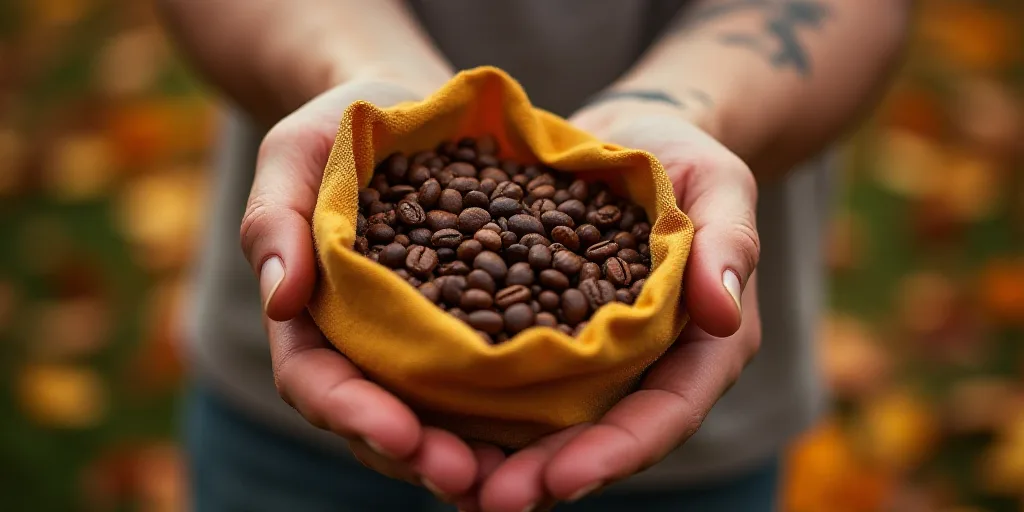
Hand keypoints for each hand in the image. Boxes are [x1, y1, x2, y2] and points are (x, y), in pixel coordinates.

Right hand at [239, 79, 485, 499]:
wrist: (403, 112)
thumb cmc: (337, 132)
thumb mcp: (295, 156)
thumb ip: (274, 221)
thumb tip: (279, 301)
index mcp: (310, 316)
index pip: (317, 380)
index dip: (353, 412)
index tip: (399, 433)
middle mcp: (364, 345)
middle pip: (380, 419)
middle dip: (420, 456)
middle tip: (468, 479)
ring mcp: (418, 344)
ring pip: (437, 418)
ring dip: (472, 453)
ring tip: (513, 477)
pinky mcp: (471, 328)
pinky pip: (487, 379)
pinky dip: (512, 411)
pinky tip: (554, 429)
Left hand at [475, 99, 762, 511]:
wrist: (625, 138)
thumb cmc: (681, 156)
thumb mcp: (718, 184)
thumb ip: (727, 242)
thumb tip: (724, 312)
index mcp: (698, 345)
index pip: (666, 413)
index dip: (618, 451)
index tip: (561, 477)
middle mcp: (643, 366)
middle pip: (601, 437)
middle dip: (547, 474)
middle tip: (489, 499)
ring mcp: (590, 356)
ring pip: (551, 423)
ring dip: (503, 456)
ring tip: (447, 479)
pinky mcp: (543, 334)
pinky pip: (513, 379)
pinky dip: (476, 406)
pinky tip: (427, 422)